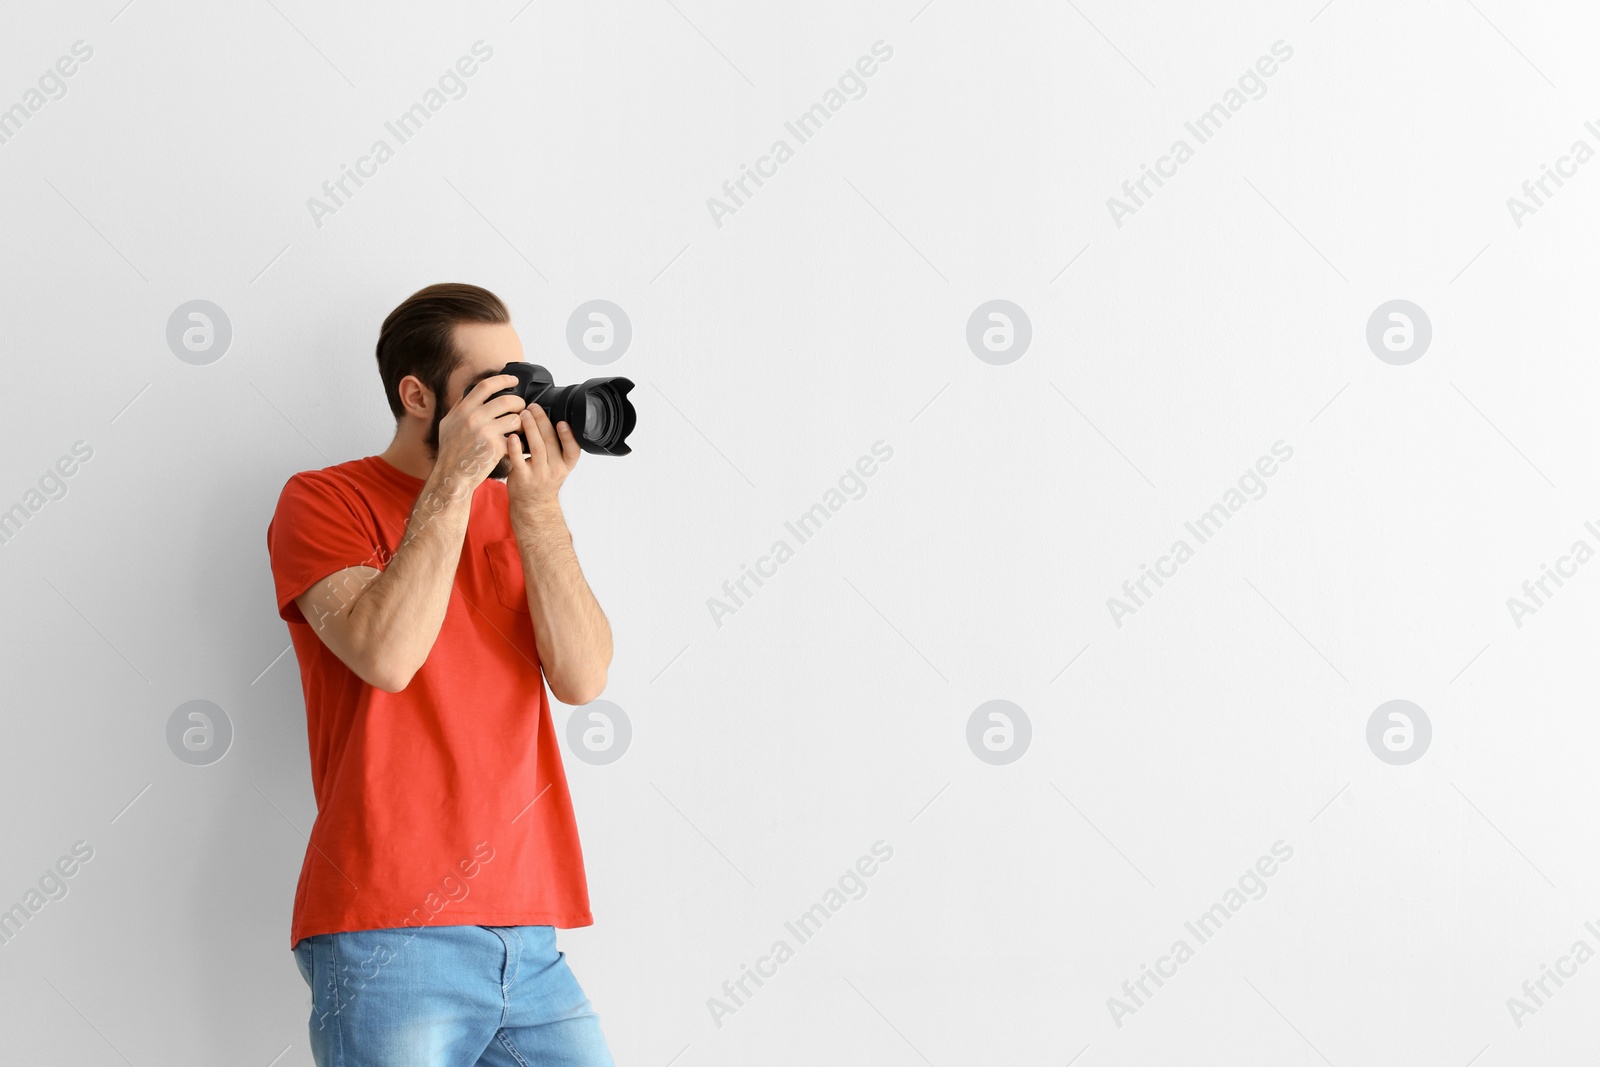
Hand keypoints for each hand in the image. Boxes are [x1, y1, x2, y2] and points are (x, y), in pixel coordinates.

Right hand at [435, 374, 525, 491]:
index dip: (503, 379)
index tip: (514, 380)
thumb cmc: (450, 451)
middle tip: (522, 407)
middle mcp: (473, 418)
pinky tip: (519, 444)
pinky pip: (516, 438)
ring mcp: (485, 432)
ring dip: (522, 422)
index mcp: (463, 410)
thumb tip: (470, 392)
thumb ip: (459, 407)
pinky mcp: (495, 447)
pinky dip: (521, 441)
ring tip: (520, 428)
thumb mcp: (448, 424)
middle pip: (506, 400)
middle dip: (519, 402)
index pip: (485, 386)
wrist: (451, 476)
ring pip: (515, 419)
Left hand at [505, 403, 579, 513]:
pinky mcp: (522, 477)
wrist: (533, 503)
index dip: (569, 437)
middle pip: (550, 442)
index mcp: (566, 465)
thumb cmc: (544, 479)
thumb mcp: (558, 465)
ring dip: (530, 428)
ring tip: (523, 414)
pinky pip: (518, 460)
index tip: (562, 422)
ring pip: (536, 448)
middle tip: (533, 407)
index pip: (573, 450)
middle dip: (542, 421)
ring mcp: (539, 475)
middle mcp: (555, 470)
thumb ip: (557, 446)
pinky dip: (515, 447)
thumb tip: (548, 417)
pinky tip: (512, 436)